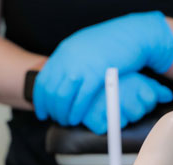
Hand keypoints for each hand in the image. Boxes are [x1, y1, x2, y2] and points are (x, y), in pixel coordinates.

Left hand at [33, 11, 172, 126]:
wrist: (132, 34)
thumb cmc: (112, 43)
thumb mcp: (84, 48)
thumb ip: (72, 61)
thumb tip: (62, 76)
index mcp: (64, 52)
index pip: (43, 80)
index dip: (40, 100)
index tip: (42, 112)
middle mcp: (68, 59)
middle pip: (51, 91)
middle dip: (51, 109)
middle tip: (56, 119)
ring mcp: (81, 67)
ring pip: (62, 97)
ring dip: (62, 113)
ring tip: (66, 121)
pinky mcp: (96, 75)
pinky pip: (80, 99)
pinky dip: (76, 112)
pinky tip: (76, 119)